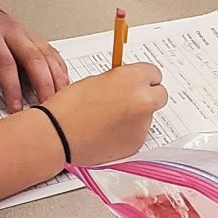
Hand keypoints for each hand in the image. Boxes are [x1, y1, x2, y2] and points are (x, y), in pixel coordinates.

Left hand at [0, 0, 68, 111]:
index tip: (15, 108)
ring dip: (56, 76)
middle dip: (43, 84)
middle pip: (34, 58)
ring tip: (60, 98)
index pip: (5, 63)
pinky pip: (51, 51)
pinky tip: (64, 82)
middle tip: (46, 106)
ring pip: (47, 54)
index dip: (11, 87)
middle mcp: (13, 32)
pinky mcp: (33, 36)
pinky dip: (59, 67)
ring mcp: (26, 33)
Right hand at [41, 63, 167, 166]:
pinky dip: (128, 133)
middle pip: (159, 95)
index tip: (137, 83)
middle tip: (129, 101)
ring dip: (136, 116)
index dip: (143, 79)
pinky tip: (108, 132)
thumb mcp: (99, 80)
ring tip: (109, 120)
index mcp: (134, 78)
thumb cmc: (71, 106)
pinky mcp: (136, 144)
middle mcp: (144, 100)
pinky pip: (138, 134)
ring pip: (148, 116)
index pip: (154, 73)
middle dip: (147, 96)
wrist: (57, 134)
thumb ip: (122, 80)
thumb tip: (130, 84)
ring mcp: (142, 124)